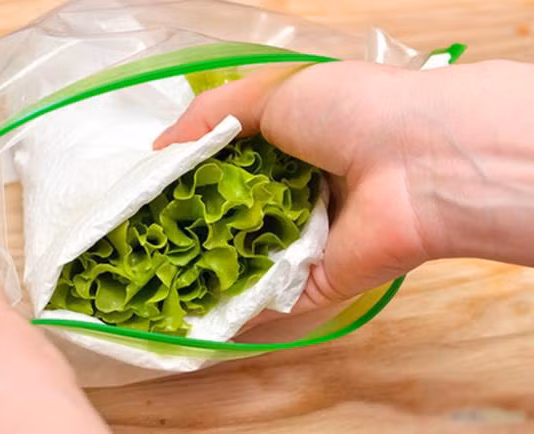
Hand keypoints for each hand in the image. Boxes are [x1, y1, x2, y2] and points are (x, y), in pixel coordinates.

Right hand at [155, 59, 533, 314]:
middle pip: (232, 215)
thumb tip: (160, 148)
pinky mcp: (314, 283)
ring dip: (202, 267)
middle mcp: (297, 195)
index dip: (186, 178)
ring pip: (243, 259)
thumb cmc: (347, 111)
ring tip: (147, 276)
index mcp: (291, 147)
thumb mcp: (272, 89)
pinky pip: (266, 300)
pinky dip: (230, 310)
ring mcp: (305, 242)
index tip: (144, 191)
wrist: (416, 163)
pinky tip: (185, 314)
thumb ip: (210, 113)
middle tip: (138, 238)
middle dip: (188, 226)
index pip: (227, 167)